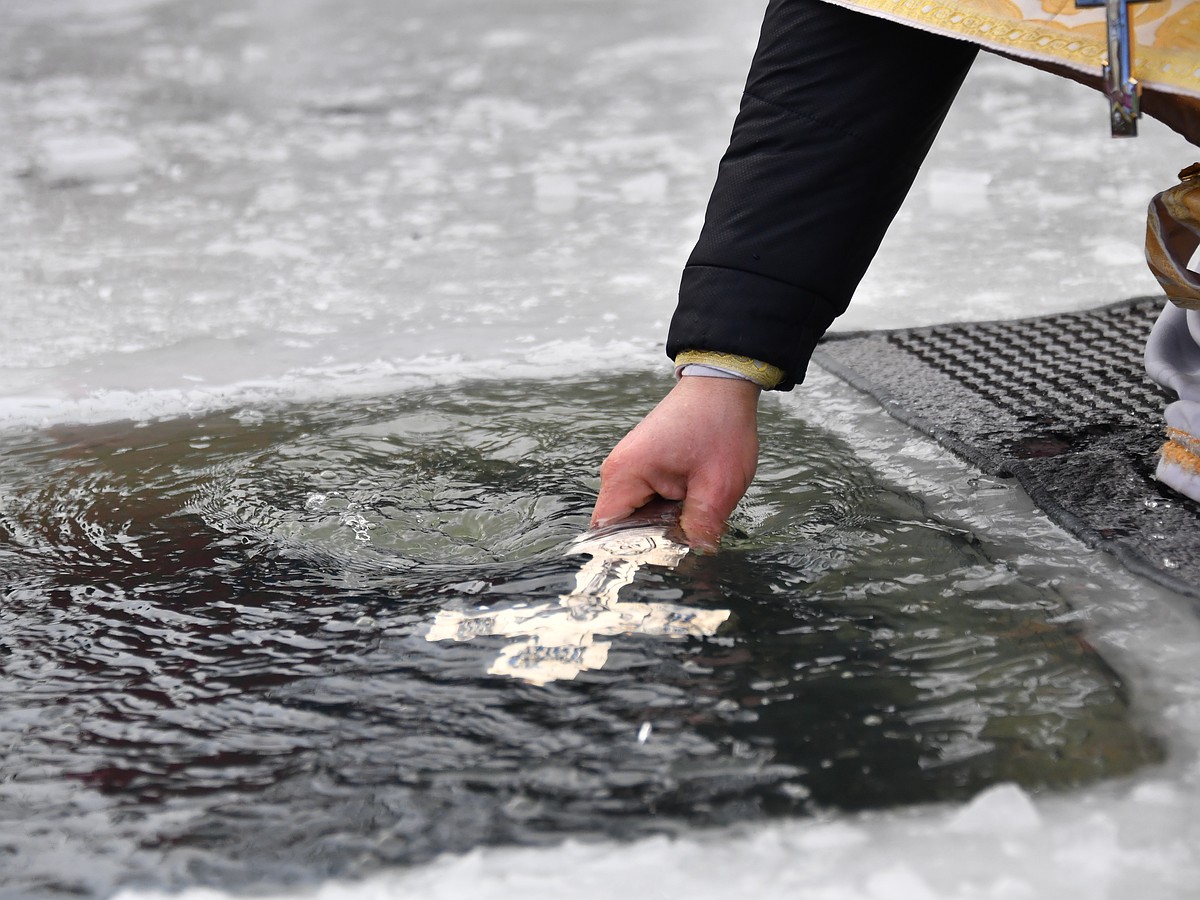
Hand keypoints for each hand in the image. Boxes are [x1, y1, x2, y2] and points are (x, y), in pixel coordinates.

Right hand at [591, 376, 759, 549]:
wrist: (722, 385)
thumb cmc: (718, 424)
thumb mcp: (718, 484)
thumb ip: (703, 527)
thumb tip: (696, 560)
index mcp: (625, 475)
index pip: (608, 533)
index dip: (629, 556)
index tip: (656, 570)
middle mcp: (618, 473)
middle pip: (622, 528)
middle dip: (651, 544)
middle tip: (683, 555)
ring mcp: (629, 469)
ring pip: (637, 517)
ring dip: (662, 527)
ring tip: (689, 530)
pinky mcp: (643, 468)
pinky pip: (647, 502)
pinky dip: (667, 512)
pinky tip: (689, 513)